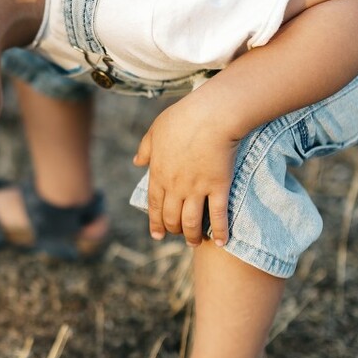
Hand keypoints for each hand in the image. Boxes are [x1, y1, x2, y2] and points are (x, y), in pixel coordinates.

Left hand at [133, 95, 238, 246]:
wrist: (210, 115)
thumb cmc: (182, 118)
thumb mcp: (155, 130)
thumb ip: (145, 149)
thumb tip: (137, 161)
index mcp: (158, 174)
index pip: (154, 205)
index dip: (155, 222)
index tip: (157, 235)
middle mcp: (175, 187)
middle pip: (172, 217)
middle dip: (173, 230)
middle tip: (178, 236)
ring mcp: (197, 189)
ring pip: (192, 222)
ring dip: (193, 236)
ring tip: (196, 243)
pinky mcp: (218, 187)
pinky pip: (218, 215)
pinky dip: (220, 231)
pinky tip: (221, 242)